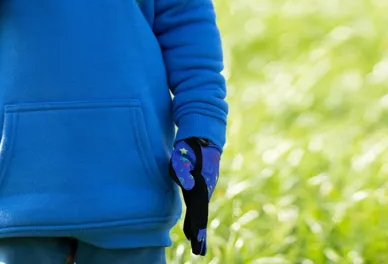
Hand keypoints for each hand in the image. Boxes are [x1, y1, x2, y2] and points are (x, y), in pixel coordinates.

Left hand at [169, 138, 221, 255]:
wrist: (202, 135)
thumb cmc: (190, 145)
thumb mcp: (183, 156)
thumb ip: (183, 170)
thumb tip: (187, 186)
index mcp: (202, 185)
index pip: (200, 210)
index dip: (198, 227)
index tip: (197, 242)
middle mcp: (205, 189)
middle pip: (201, 214)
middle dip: (199, 233)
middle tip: (199, 252)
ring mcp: (203, 187)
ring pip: (200, 211)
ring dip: (196, 226)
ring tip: (195, 244)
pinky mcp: (199, 184)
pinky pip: (196, 205)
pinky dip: (194, 217)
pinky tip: (190, 227)